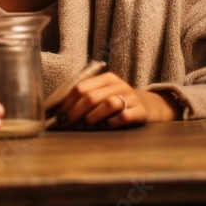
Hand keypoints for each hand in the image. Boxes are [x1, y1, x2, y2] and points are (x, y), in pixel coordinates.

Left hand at [49, 72, 177, 129]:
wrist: (148, 106)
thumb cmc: (117, 102)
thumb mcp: (103, 94)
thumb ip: (85, 98)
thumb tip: (59, 113)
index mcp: (106, 78)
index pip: (81, 87)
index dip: (67, 103)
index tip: (58, 116)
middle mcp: (119, 85)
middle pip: (91, 96)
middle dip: (75, 112)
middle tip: (67, 124)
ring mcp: (131, 98)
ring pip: (108, 104)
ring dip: (92, 117)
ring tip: (85, 126)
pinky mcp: (141, 112)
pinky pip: (124, 116)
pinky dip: (111, 123)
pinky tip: (104, 127)